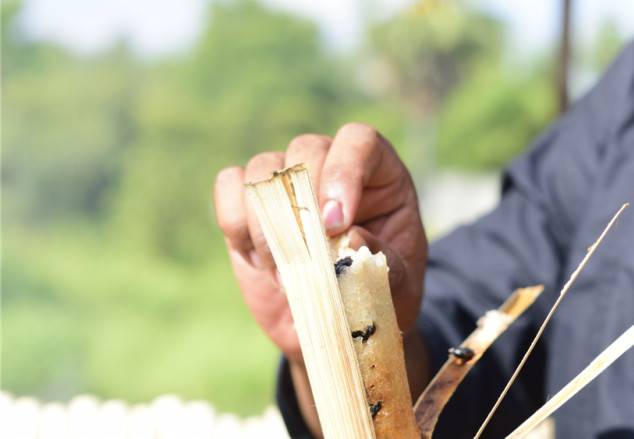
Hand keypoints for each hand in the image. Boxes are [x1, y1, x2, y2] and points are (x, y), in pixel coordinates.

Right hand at [214, 123, 427, 361]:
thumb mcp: (399, 284)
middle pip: (306, 148)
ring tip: (286, 273)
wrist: (341, 322)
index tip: (337, 224)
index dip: (344, 173)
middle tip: (308, 257)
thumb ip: (385, 261)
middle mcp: (330, 166)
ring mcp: (286, 182)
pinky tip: (260, 262)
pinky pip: (229, 185)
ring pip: (262, 167)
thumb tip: (351, 237)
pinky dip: (237, 224)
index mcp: (377, 175)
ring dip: (268, 223)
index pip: (358, 141)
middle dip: (302, 204)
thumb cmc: (378, 294)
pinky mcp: (249, 204)